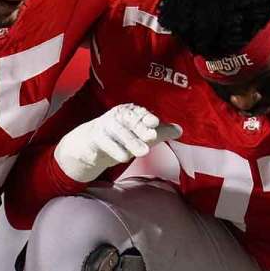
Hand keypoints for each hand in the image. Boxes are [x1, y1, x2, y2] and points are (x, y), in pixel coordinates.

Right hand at [54, 103, 182, 182]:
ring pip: (118, 132)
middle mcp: (117, 116)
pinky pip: (104, 143)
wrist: (89, 145)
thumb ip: (160, 133)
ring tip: (143, 152)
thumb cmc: (119, 137)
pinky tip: (123, 157)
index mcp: (130, 112)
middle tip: (152, 136)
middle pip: (129, 120)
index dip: (147, 117)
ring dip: (130, 142)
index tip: (156, 123)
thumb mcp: (140, 135)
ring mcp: (104, 126)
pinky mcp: (94, 139)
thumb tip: (180, 130)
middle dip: (140, 128)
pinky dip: (114, 150)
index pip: (139, 113)